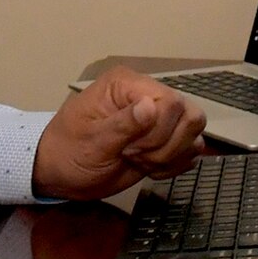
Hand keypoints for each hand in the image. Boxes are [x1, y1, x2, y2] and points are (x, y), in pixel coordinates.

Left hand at [31, 65, 205, 200]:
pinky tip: (151, 169)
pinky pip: (191, 148)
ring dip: (172, 155)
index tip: (128, 149)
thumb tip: (150, 107)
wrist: (62, 174)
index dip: (157, 132)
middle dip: (165, 145)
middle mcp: (148, 93)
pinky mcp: (166, 137)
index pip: (170, 102)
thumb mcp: (91, 142)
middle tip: (134, 156)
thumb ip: (122, 125)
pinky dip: (175, 164)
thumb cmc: (69, 152)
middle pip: (190, 115)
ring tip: (143, 162)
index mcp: (126, 84)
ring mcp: (159, 116)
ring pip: (195, 131)